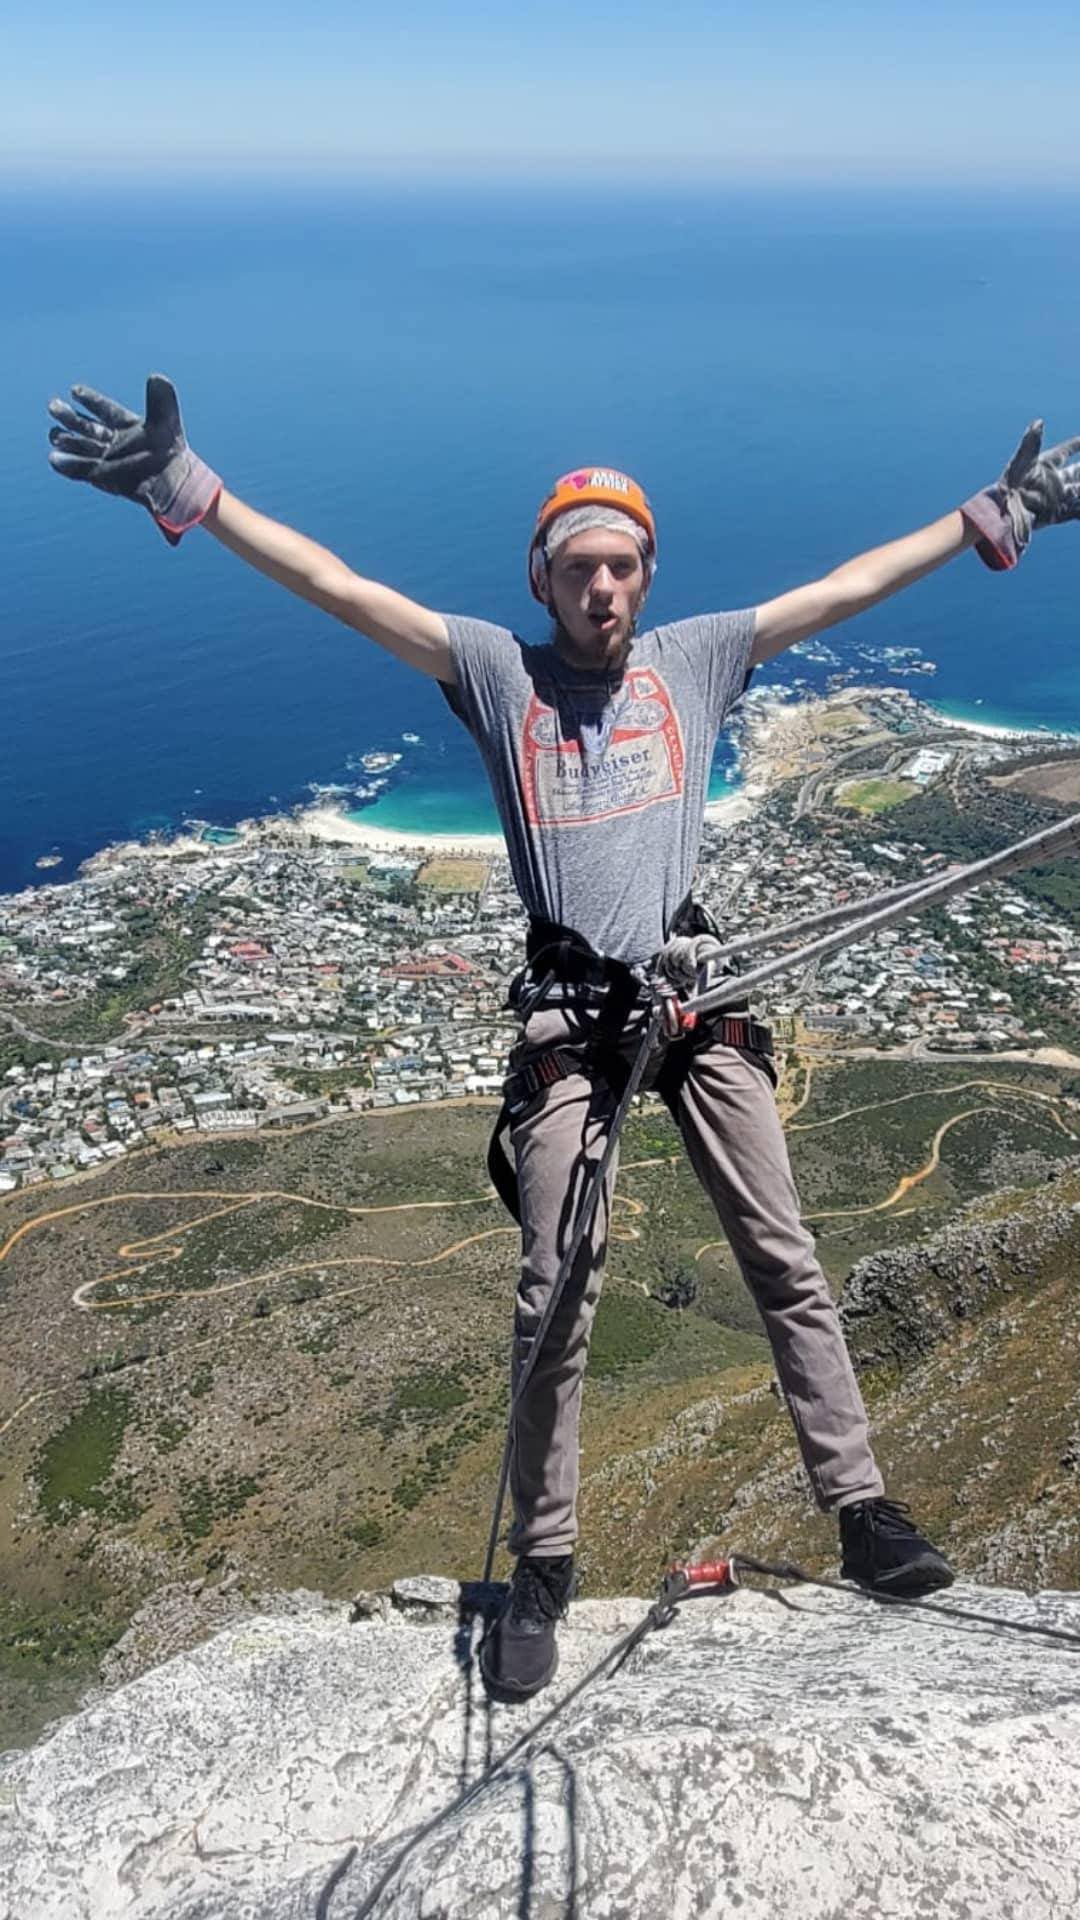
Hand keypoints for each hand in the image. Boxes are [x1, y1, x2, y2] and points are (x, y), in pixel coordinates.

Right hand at [47, 374, 220, 544]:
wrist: (172, 484)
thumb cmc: (171, 453)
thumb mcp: (166, 423)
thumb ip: (161, 401)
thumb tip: (157, 377)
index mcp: (127, 425)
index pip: (105, 409)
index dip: (89, 399)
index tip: (74, 390)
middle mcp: (115, 441)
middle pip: (85, 426)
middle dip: (68, 417)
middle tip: (53, 406)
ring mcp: (107, 459)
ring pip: (80, 447)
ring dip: (65, 440)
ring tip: (54, 436)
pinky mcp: (103, 477)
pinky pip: (80, 471)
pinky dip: (67, 466)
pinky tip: (54, 459)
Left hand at [962, 421, 1079, 570]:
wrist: (1002, 512)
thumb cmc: (1009, 484)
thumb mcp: (1021, 461)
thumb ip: (1031, 442)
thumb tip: (1039, 422)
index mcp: (1045, 466)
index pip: (1063, 452)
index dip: (1074, 445)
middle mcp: (1052, 482)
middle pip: (1075, 473)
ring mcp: (1055, 498)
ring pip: (1076, 491)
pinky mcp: (1054, 513)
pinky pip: (1072, 512)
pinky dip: (1078, 512)